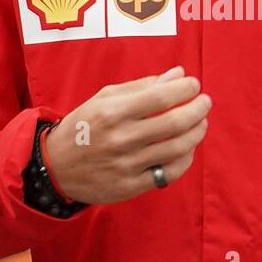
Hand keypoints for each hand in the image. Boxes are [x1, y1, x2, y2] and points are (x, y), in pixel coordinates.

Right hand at [44, 65, 209, 204]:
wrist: (55, 168)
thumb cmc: (84, 126)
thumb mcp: (104, 99)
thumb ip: (142, 86)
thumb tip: (177, 74)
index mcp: (112, 112)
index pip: (161, 96)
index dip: (185, 88)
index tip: (193, 84)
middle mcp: (120, 139)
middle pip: (175, 122)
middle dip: (198, 109)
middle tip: (205, 102)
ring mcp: (127, 165)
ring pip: (177, 148)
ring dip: (197, 132)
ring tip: (201, 122)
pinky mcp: (131, 186)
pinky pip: (169, 172)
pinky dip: (185, 158)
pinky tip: (187, 148)